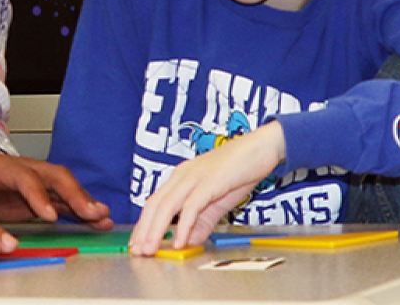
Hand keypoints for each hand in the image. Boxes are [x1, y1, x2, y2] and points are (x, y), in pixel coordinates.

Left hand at [0, 152, 112, 227]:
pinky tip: (98, 220)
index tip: (49, 214)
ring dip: (84, 200)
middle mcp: (23, 168)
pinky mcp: (42, 194)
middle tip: (90, 212)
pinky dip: (82, 209)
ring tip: (102, 217)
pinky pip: (65, 199)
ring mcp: (35, 179)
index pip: (24, 176)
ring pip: (64, 185)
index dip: (38, 194)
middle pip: (53, 175)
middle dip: (74, 194)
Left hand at [128, 122, 286, 255]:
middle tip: (137, 251)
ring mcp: (194, 177)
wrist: (261, 148)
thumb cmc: (239, 171)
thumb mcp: (217, 202)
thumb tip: (188, 242)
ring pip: (167, 206)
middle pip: (155, 205)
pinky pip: (191, 206)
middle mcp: (182, 175)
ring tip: (150, 249)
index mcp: (181, 178)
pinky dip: (183, 225)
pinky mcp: (209, 181)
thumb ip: (202, 223)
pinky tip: (180, 241)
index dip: (144, 225)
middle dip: (143, 230)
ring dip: (156, 230)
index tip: (137, 244)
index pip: (155, 203)